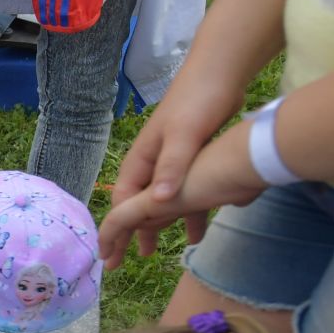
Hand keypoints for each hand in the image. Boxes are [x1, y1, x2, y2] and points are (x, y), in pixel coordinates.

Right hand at [103, 70, 247, 266]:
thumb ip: (172, 169)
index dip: (116, 232)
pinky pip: (188, 192)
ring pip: (165, 201)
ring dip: (165, 225)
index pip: (123, 204)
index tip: (111, 257)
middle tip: (133, 262)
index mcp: (144, 160)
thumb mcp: (185, 136)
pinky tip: (202, 223)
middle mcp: (154, 163)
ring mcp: (173, 160)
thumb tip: (159, 203)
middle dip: (135, 234)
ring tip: (167, 250)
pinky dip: (191, 210)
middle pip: (140, 206)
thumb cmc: (199, 100)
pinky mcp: (194, 156)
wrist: (222, 70)